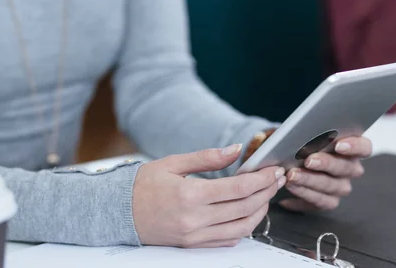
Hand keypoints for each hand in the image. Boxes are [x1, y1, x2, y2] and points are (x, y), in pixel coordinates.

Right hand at [133, 145, 286, 247]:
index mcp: (190, 195)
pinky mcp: (193, 245)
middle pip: (244, 208)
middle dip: (267, 192)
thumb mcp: (173, 163)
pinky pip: (227, 240)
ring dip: (260, 212)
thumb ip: (207, 157)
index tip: (273, 170)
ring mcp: (194, 236)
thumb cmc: (143, 185)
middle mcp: (195, 219)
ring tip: (267, 196)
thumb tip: (236, 150)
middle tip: (276, 179)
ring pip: (241, 228)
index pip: (238, 189)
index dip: (261, 179)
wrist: (118, 212)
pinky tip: (248, 213)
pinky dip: (244, 228)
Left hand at [280, 137, 371, 211]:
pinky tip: (290, 186)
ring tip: (292, 175)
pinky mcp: (328, 201)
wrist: (285, 161)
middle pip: (346, 168)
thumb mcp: (300, 132)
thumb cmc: (296, 142)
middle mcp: (350, 169)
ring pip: (331, 186)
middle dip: (326, 164)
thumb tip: (299, 131)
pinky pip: (320, 201)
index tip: (338, 145)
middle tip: (308, 160)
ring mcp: (340, 187)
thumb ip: (307, 130)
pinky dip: (303, 193)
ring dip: (310, 180)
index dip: (355, 146)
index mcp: (351, 148)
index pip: (364, 147)